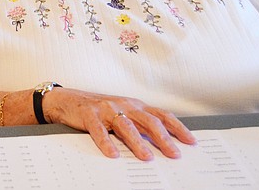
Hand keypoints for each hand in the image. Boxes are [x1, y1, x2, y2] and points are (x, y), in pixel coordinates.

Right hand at [43, 87, 195, 159]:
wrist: (67, 100)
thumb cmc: (99, 110)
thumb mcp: (122, 114)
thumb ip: (139, 125)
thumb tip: (161, 143)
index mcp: (135, 105)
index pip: (161, 115)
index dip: (177, 128)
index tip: (191, 142)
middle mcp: (124, 105)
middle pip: (148, 121)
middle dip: (163, 138)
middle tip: (174, 154)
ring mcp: (107, 109)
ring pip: (126, 126)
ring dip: (138, 142)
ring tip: (146, 157)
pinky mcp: (90, 115)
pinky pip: (99, 130)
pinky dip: (106, 143)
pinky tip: (112, 154)